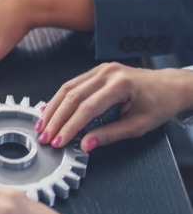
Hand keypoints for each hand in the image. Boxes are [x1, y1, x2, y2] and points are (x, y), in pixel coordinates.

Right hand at [35, 62, 192, 151]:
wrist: (170, 86)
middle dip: (55, 119)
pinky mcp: (96, 71)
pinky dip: (58, 100)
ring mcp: (100, 69)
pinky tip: (49, 111)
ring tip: (41, 126)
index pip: (88, 108)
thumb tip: (85, 144)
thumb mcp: (138, 125)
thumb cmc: (159, 104)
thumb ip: (110, 134)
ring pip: (67, 88)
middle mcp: (108, 73)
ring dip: (52, 109)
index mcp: (121, 85)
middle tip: (44, 136)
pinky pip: (72, 84)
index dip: (70, 126)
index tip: (59, 141)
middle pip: (72, 97)